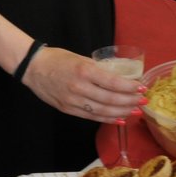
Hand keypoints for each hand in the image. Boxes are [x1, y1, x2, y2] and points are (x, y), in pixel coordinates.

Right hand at [22, 46, 143, 122]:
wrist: (32, 67)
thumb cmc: (58, 59)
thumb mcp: (81, 58)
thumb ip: (99, 69)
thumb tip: (120, 77)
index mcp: (84, 71)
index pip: (113, 82)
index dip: (130, 87)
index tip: (142, 88)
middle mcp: (79, 87)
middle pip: (111, 99)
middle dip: (130, 101)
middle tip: (143, 101)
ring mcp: (73, 100)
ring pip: (103, 110)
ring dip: (122, 112)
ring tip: (135, 110)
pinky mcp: (68, 109)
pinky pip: (91, 116)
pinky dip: (107, 118)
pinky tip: (119, 118)